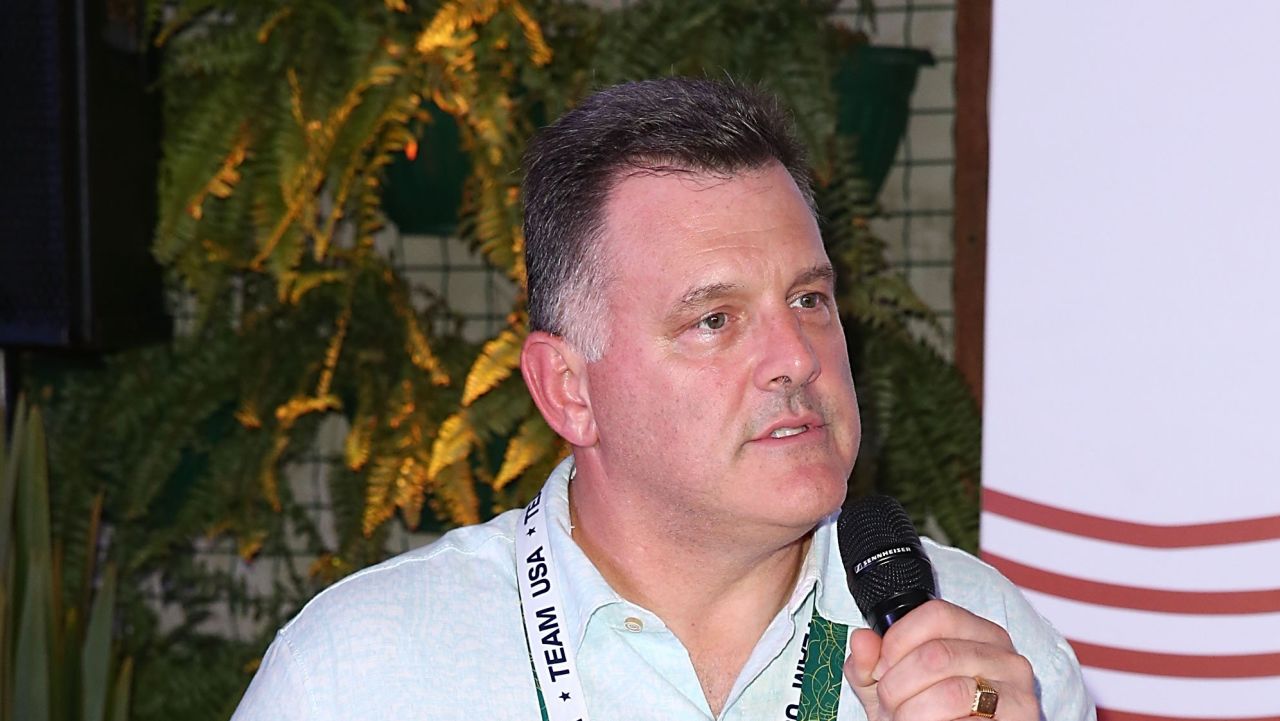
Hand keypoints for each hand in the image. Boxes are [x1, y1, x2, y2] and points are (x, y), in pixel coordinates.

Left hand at [842, 600, 1038, 720]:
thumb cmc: (924, 714)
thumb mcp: (889, 685)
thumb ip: (868, 662)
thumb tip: (862, 640)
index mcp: (974, 632)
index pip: (935, 614)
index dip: (897, 641)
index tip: (881, 668)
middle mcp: (1001, 654)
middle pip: (936, 654)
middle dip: (898, 686)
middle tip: (890, 704)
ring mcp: (1014, 689)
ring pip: (951, 693)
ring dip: (914, 714)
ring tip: (907, 720)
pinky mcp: (1019, 720)